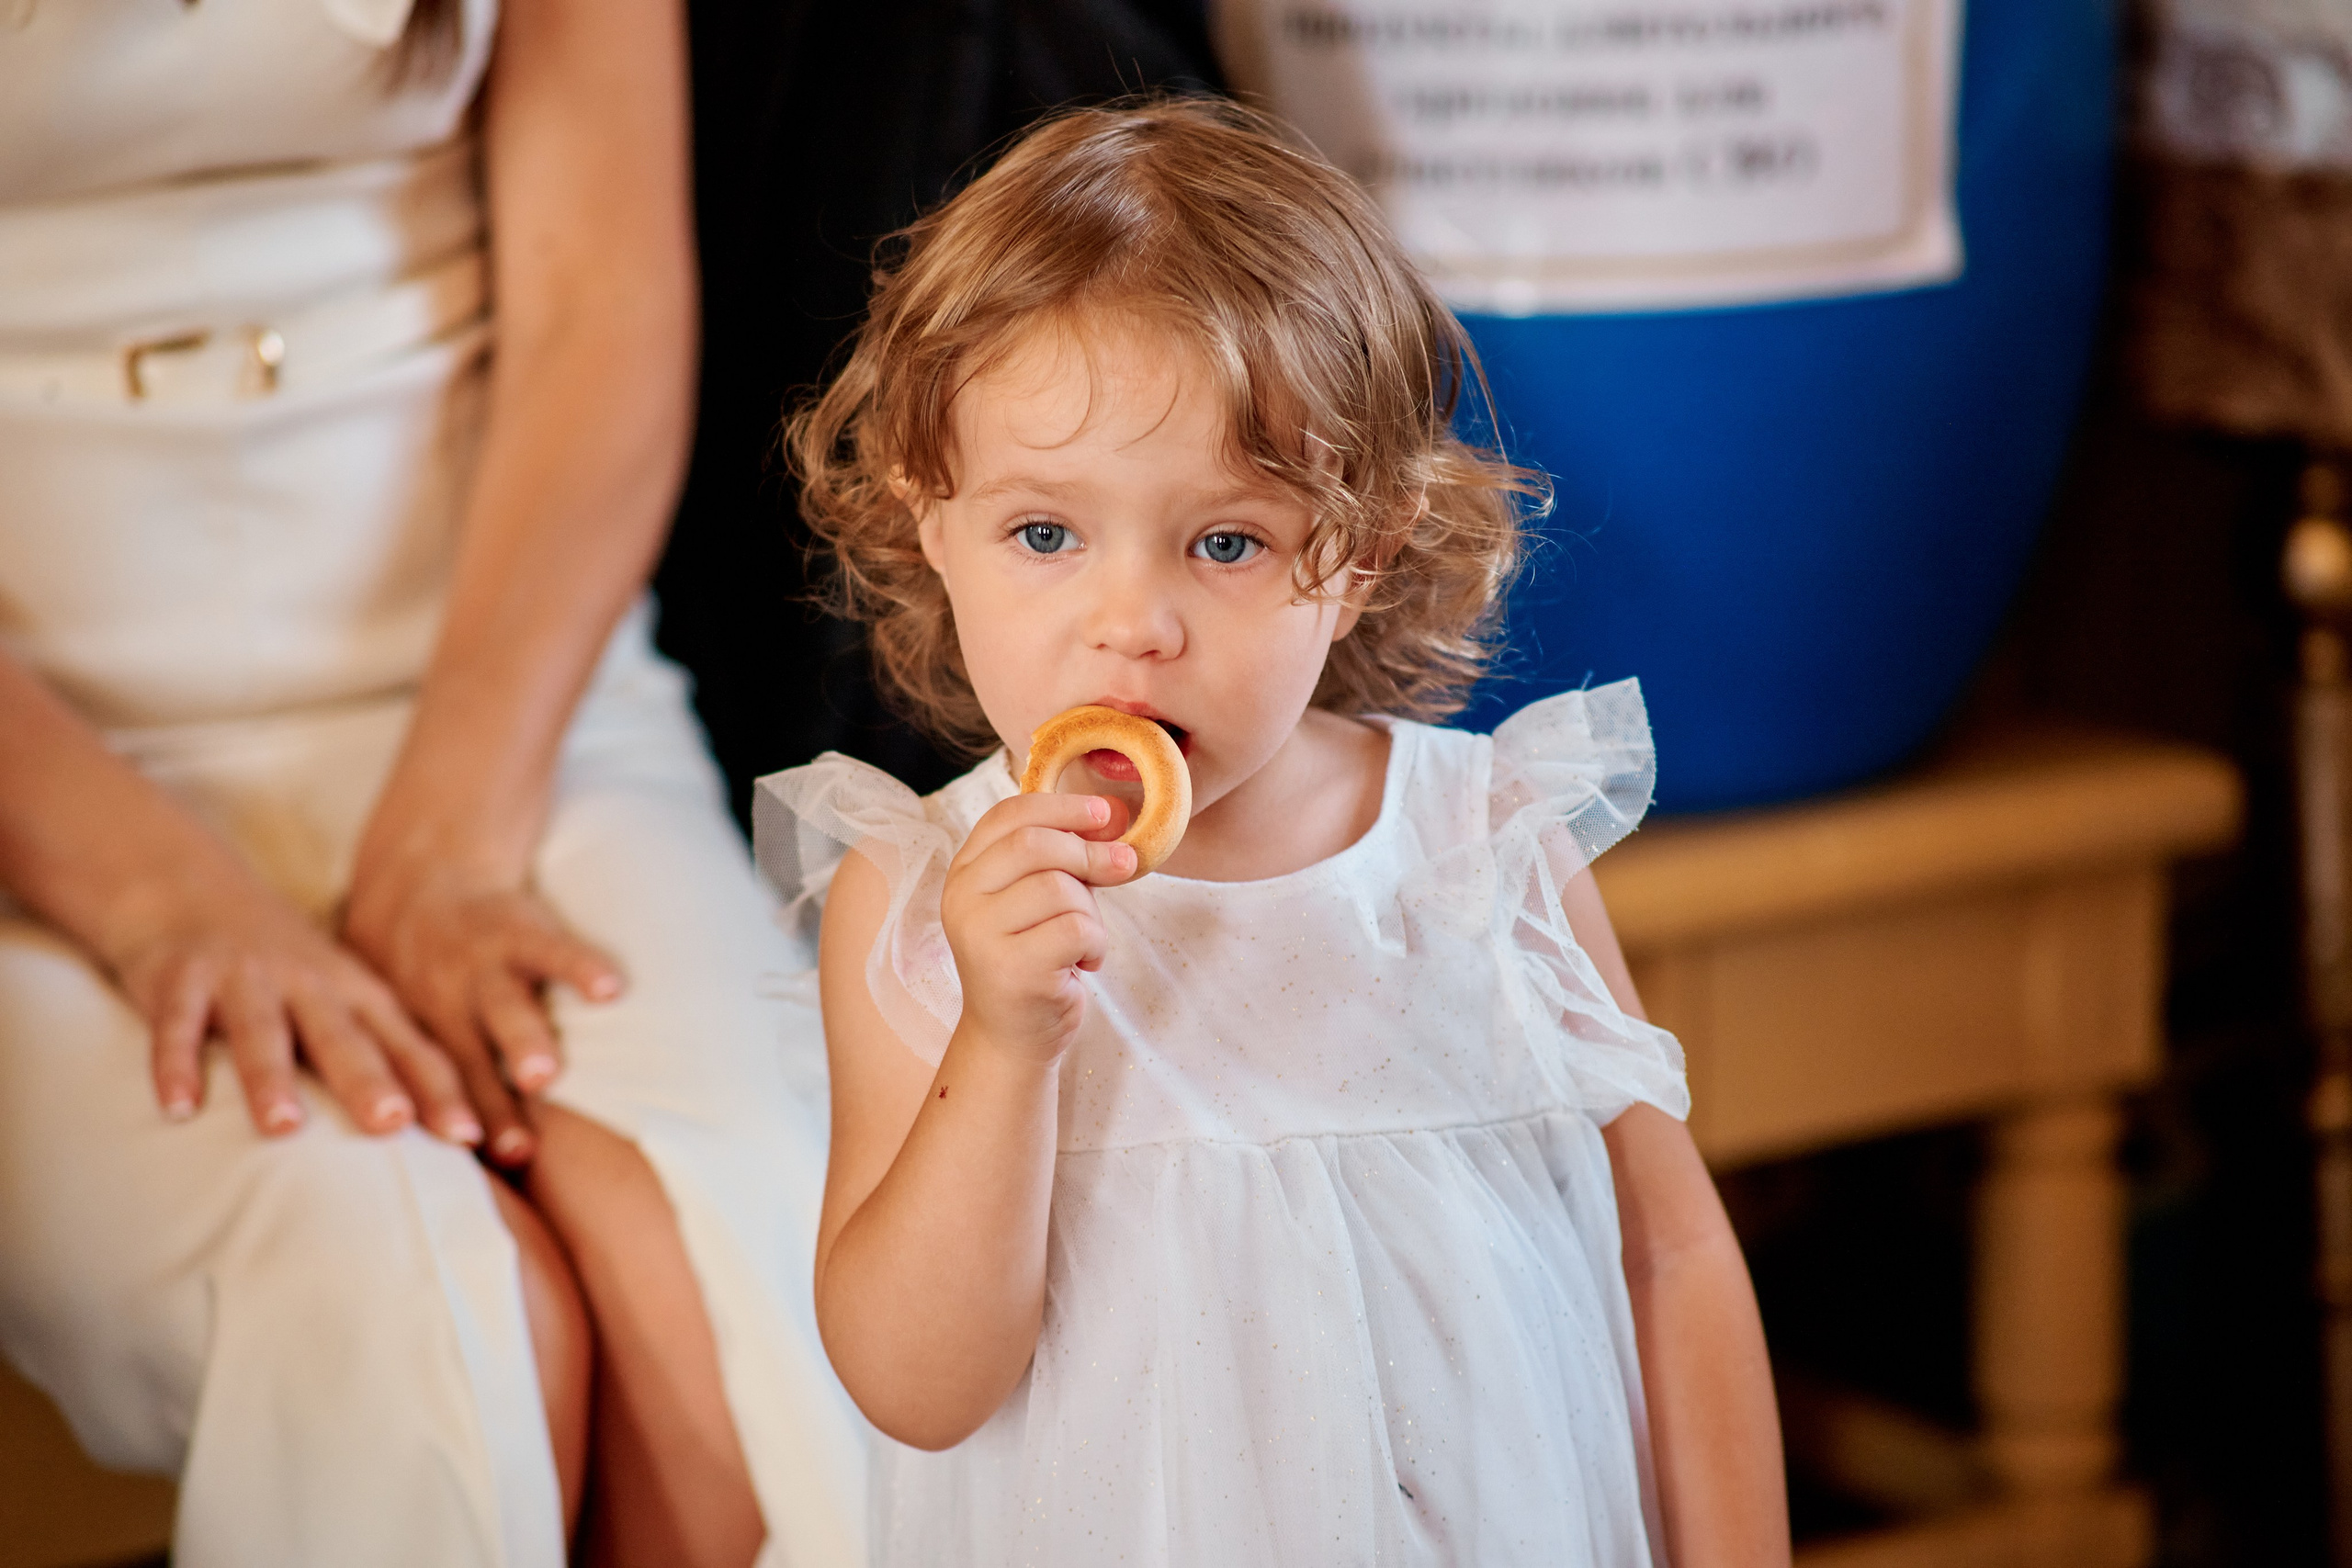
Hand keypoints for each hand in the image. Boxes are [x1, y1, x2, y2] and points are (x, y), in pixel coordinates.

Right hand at [102, 869, 479, 1143]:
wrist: (190, 888)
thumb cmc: (286, 969)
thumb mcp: (342, 1000)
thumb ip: (383, 1055)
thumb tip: (452, 1132)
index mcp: (358, 996)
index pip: (409, 1048)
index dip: (440, 1091)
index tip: (470, 1138)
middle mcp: (308, 984)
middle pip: (344, 1038)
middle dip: (370, 1081)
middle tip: (393, 1124)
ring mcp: (245, 978)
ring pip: (263, 1031)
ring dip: (272, 1078)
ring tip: (283, 1128)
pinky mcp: (181, 979)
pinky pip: (178, 1026)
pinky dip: (176, 1066)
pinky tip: (178, 1109)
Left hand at [343, 857, 621, 1165]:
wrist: (423, 871)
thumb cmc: (402, 963)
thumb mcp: (376, 1011)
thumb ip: (392, 1071)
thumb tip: (388, 1163)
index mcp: (410, 1026)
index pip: (426, 1082)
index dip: (441, 1115)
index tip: (460, 1155)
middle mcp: (445, 1001)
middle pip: (467, 1060)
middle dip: (486, 1102)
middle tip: (510, 1149)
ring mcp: (484, 966)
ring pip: (505, 1007)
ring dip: (522, 1040)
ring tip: (542, 1074)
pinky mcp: (523, 929)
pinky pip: (555, 948)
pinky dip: (582, 967)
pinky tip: (611, 990)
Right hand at [939, 793, 1134, 1063]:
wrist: (1012, 1038)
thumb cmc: (1034, 960)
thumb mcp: (1039, 900)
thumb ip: (1063, 859)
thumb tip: (1115, 819)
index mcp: (965, 872)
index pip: (1008, 815)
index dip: (1063, 806)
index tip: (1106, 813)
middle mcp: (961, 899)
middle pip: (1035, 845)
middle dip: (1089, 852)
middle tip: (1123, 865)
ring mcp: (981, 935)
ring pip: (1060, 888)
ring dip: (1092, 911)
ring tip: (1084, 939)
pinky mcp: (1011, 970)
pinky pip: (1076, 929)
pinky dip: (1096, 943)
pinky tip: (1086, 962)